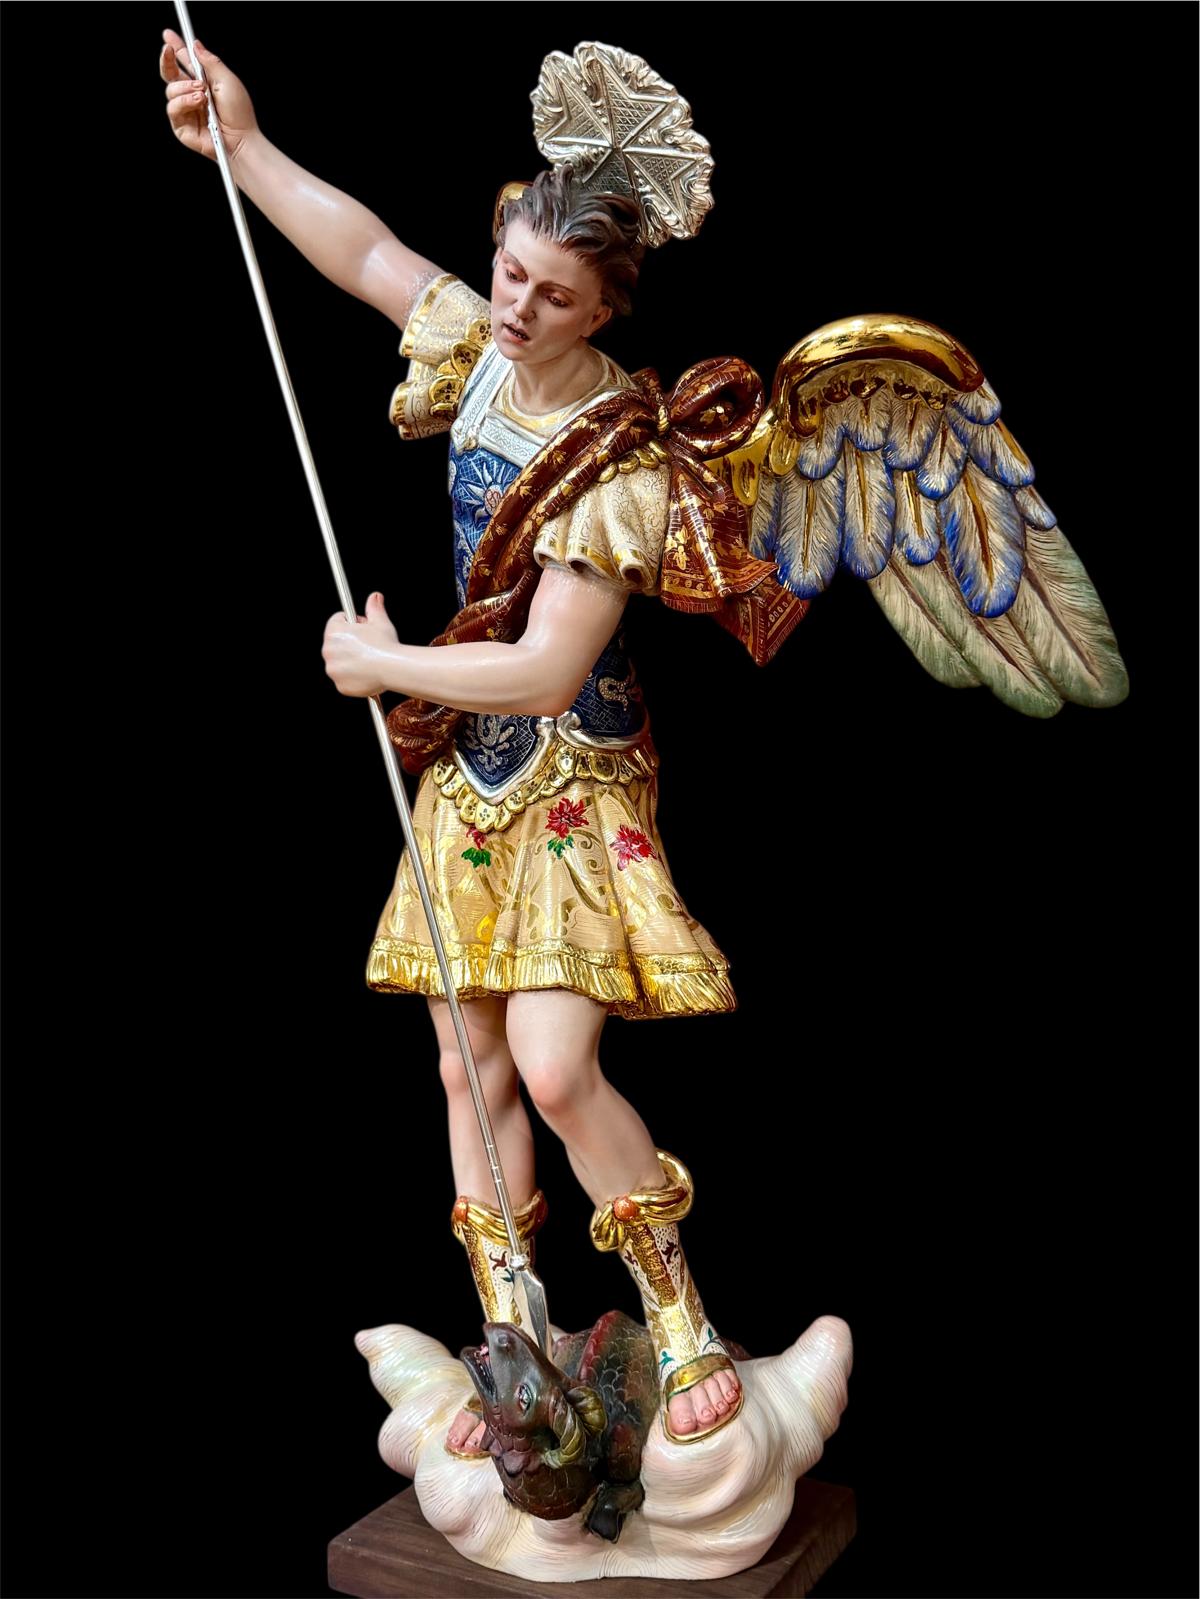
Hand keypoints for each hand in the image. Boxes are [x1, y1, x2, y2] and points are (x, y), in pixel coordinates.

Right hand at [160, 30, 257, 163]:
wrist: (241, 139)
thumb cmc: (239, 114)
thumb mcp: (227, 80)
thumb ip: (210, 62)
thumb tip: (196, 45)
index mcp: (203, 82)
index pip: (185, 62)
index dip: (176, 48)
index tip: (168, 35)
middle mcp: (192, 95)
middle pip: (170, 73)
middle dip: (167, 60)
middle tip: (168, 50)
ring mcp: (186, 110)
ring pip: (170, 90)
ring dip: (185, 87)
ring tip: (202, 93)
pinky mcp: (181, 126)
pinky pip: (173, 108)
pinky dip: (184, 102)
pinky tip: (198, 103)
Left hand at [322, 593, 400, 698]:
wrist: (393, 668)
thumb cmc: (385, 644)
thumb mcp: (380, 621)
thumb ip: (374, 607)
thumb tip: (375, 596)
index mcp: (334, 632)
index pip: (337, 621)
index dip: (352, 623)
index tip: (362, 629)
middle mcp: (328, 651)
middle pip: (336, 643)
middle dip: (350, 642)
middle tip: (368, 645)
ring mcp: (333, 670)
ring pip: (340, 662)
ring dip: (350, 660)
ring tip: (369, 659)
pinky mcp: (340, 686)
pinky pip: (344, 679)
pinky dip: (353, 677)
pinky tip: (367, 673)